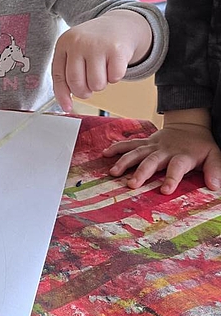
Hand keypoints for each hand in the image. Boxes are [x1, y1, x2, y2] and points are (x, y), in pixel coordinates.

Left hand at [52, 10, 151, 111]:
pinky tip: (113, 64)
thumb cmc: (94, 45)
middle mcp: (78, 42)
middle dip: (84, 92)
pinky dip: (115, 77)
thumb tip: (66, 106)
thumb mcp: (74, 52)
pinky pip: (114, 78)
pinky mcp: (117, 49)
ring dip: (101, 84)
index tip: (67, 107)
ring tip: (102, 71)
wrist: (121, 24)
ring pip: (96, 84)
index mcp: (64, 43)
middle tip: (90, 86)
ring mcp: (97, 45)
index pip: (58, 76)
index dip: (62, 95)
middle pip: (76, 83)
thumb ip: (66, 75)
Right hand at [103, 110, 220, 193]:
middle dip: (141, 172)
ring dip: (124, 162)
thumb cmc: (200, 145)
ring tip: (113, 172)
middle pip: (151, 161)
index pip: (177, 167)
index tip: (165, 190)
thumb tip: (215, 186)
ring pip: (136, 152)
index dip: (171, 178)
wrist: (188, 125)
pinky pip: (129, 144)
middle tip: (131, 184)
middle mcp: (164, 150)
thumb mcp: (214, 155)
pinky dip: (117, 148)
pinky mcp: (144, 143)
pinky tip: (105, 153)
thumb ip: (215, 169)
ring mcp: (152, 146)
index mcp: (182, 155)